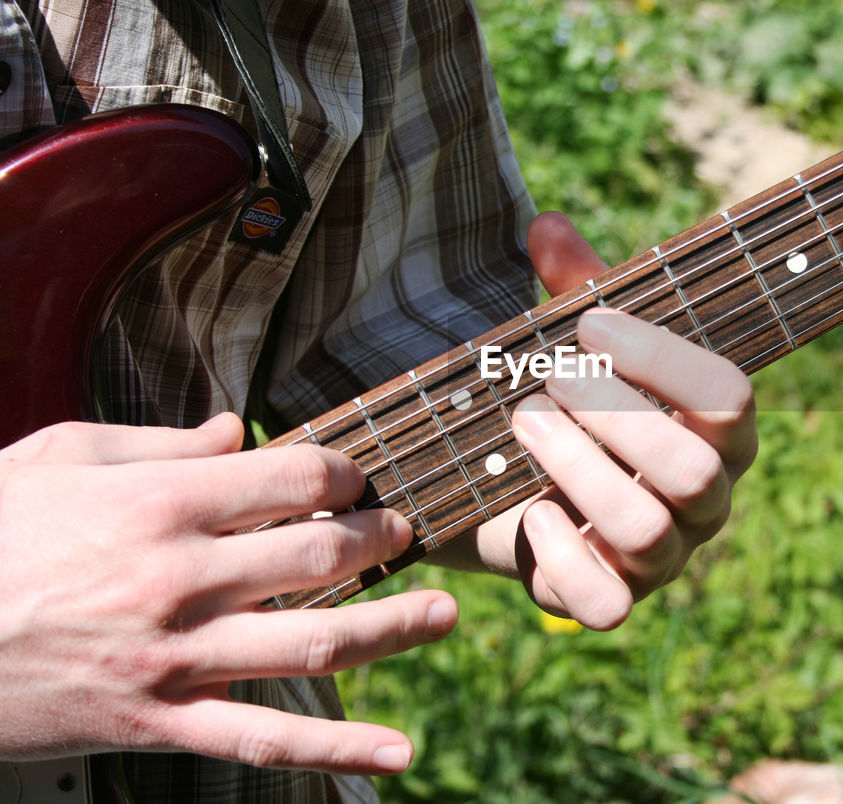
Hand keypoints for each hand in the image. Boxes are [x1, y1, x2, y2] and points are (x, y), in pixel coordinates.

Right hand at [0, 414, 455, 773]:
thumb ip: (156, 442)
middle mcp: (179, 578)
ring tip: (443, 614)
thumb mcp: (58, 458)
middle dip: (379, 538)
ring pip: (313, 645)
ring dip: (392, 628)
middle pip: (320, 556)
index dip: (343, 473)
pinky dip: (338, 748)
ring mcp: (172, 657)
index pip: (294, 478)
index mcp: (160, 503)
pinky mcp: (156, 721)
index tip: (355, 476)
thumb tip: (234, 432)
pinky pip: (263, 740)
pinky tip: (398, 753)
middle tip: (404, 530)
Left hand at [449, 211, 756, 629]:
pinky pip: (606, 606)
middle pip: (693, 471)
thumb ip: (573, 288)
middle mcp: (707, 500)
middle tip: (549, 380)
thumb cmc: (572, 406)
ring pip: (646, 532)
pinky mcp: (611, 601)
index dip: (662, 357)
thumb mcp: (576, 346)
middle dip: (616, 416)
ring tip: (523, 422)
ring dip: (578, 469)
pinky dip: (564, 560)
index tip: (588, 322)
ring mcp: (665, 559)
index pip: (729, 397)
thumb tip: (544, 223)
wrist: (524, 491)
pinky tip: (530, 514)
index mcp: (719, 432)